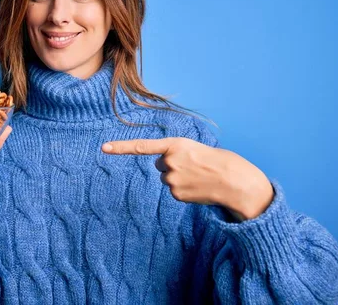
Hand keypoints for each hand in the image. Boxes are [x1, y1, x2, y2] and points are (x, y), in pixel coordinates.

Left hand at [101, 137, 273, 220]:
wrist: (234, 180)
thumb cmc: (217, 161)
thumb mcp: (195, 148)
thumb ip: (176, 154)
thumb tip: (163, 169)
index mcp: (175, 144)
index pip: (142, 146)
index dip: (121, 147)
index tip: (104, 148)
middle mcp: (169, 161)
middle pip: (160, 165)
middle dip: (173, 166)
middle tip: (193, 166)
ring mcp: (171, 179)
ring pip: (167, 178)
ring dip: (179, 178)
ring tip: (198, 177)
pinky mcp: (176, 194)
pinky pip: (174, 191)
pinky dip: (184, 190)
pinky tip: (198, 188)